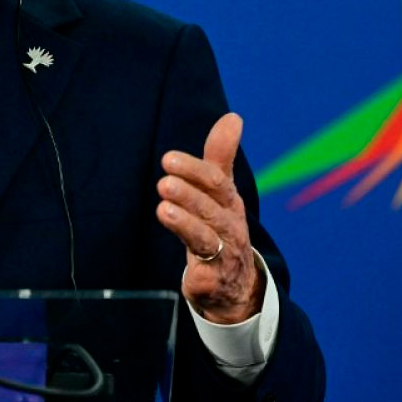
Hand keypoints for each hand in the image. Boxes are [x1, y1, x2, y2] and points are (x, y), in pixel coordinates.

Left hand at [156, 113, 264, 324]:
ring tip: (164, 210)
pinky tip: (186, 269)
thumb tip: (232, 117)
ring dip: (186, 225)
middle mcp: (230, 228)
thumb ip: (220, 157)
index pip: (216, 183)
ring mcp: (223, 256)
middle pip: (210, 209)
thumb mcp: (222, 194)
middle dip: (188, 195)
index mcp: (230, 204)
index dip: (194, 170)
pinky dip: (196, 273)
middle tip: (164, 183)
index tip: (168, 159)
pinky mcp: (211, 282)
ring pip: (206, 239)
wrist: (236, 285)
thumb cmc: (222, 229)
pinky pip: (204, 276)